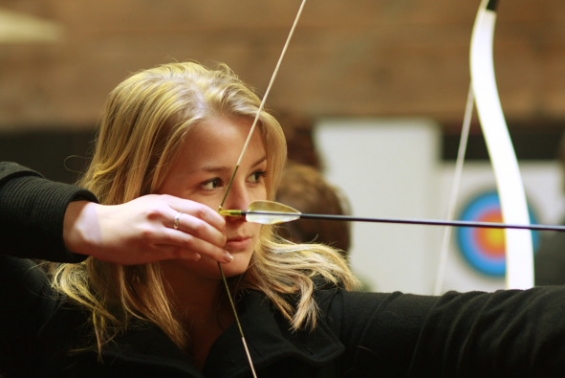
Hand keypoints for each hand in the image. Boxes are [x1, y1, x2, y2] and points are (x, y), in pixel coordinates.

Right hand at [63, 194, 231, 264]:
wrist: (98, 227)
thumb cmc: (129, 217)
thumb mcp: (152, 206)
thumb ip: (176, 213)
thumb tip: (200, 227)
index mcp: (165, 201)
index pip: (198, 209)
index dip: (216, 220)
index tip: (225, 228)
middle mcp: (161, 213)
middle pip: (199, 225)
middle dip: (217, 237)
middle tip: (226, 245)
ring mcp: (154, 231)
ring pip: (191, 241)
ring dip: (211, 250)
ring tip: (223, 257)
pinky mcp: (148, 248)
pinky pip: (176, 252)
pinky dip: (190, 255)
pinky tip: (199, 259)